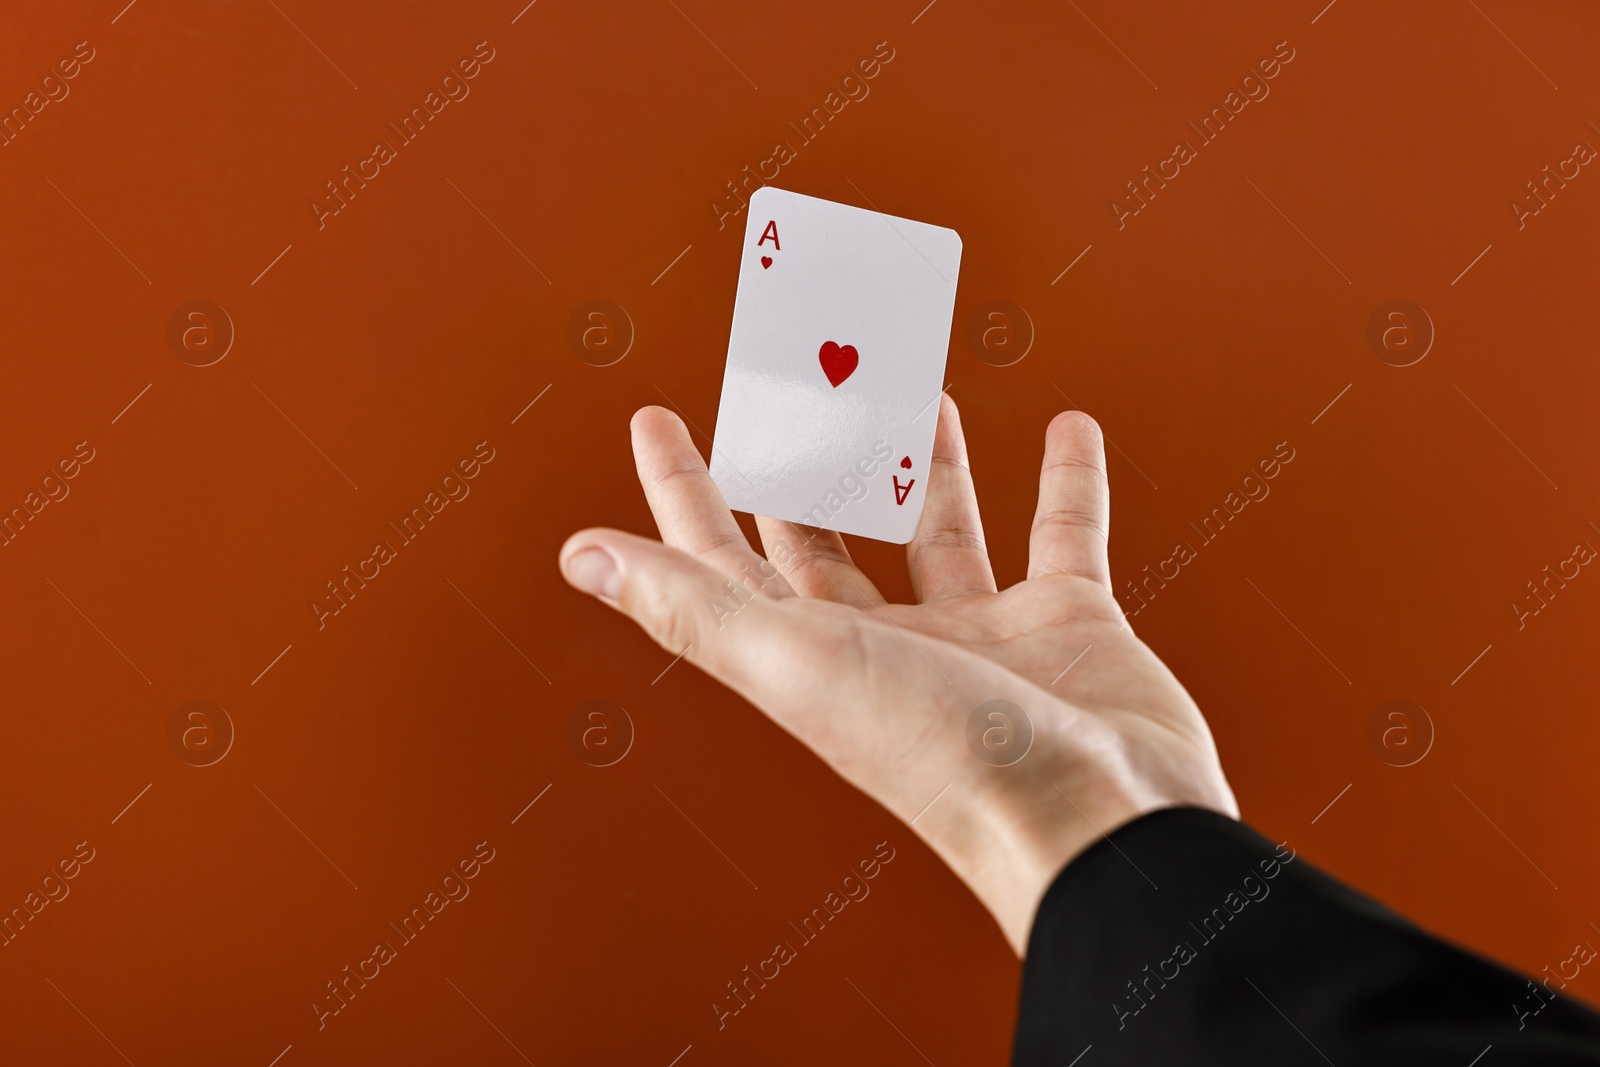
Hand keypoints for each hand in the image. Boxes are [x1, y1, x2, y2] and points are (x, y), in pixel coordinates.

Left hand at [559, 397, 1236, 952]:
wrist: (1096, 827)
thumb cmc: (943, 756)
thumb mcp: (797, 665)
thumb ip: (692, 605)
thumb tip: (580, 556)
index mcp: (809, 656)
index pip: (719, 560)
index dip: (681, 490)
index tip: (657, 416)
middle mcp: (888, 647)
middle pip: (825, 537)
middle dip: (804, 457)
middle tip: (795, 377)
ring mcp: (981, 638)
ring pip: (939, 527)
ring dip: (925, 458)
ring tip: (915, 388)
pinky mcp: (1068, 628)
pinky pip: (1064, 535)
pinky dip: (1068, 482)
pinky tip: (1068, 425)